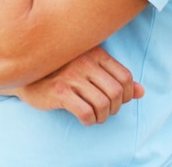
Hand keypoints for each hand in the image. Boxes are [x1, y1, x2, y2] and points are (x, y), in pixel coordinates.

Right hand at [16, 46, 143, 125]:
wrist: (29, 73)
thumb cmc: (63, 71)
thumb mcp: (92, 69)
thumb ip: (116, 78)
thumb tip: (142, 92)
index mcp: (95, 52)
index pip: (125, 76)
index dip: (127, 94)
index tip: (118, 101)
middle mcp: (85, 61)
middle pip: (115, 93)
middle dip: (114, 108)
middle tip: (105, 111)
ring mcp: (72, 76)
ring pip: (102, 104)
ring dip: (102, 117)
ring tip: (95, 116)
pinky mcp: (59, 91)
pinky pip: (85, 113)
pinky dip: (89, 120)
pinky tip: (84, 118)